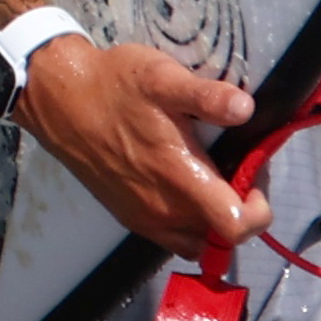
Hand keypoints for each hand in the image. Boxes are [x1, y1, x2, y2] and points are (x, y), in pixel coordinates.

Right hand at [11, 35, 270, 253]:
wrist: (62, 101)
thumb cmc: (116, 86)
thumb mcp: (163, 78)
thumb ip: (207, 97)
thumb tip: (247, 109)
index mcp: (179, 179)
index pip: (236, 227)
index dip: (259, 207)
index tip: (256, 171)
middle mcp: (164, 211)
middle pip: (223, 238)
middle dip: (242, 207)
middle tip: (238, 164)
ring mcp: (145, 219)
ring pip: (198, 242)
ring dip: (215, 218)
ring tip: (215, 174)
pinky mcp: (129, 218)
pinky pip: (173, 238)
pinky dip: (191, 222)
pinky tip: (188, 183)